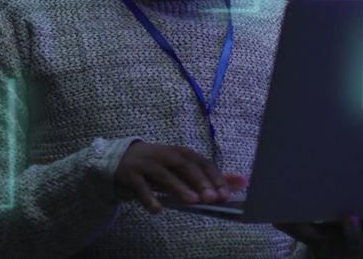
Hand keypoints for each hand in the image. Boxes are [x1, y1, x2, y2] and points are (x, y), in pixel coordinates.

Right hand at [113, 141, 247, 213]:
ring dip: (179, 188)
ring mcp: (146, 164)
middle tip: (212, 198)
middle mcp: (164, 155)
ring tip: (192, 202)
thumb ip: (211, 176)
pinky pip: (140, 187)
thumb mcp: (182, 168)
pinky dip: (149, 198)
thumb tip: (242, 182)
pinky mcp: (130, 176)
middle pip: (184, 166)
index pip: (201, 162)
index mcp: (180, 153)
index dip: (214, 177)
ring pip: (164, 175)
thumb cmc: (158, 166)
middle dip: (200, 182)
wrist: (119, 159)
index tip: (225, 194)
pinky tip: (158, 210)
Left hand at [274, 203, 362, 258]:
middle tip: (351, 216)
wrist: (344, 253)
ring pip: (322, 235)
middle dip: (353, 229)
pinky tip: (273, 213)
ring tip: (304, 213)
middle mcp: (353, 242)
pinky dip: (284, 221)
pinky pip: (295, 229)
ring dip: (312, 225)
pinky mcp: (310, 237)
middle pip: (355, 238)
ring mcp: (330, 240)